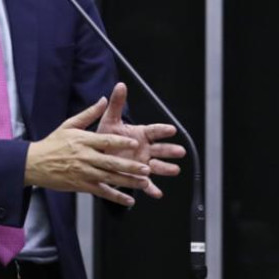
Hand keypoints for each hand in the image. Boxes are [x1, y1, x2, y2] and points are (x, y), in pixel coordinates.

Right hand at [24, 97, 152, 206]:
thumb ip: (89, 114)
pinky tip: (129, 200)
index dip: (121, 143)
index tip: (135, 144)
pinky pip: (102, 192)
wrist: (34, 163)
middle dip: (130, 167)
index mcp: (83, 141)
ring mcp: (84, 173)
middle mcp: (85, 157)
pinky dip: (116, 197)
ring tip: (144, 183)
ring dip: (128, 182)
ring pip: (110, 179)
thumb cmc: (52, 143)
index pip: (105, 142)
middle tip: (146, 169)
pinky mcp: (81, 186)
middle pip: (111, 163)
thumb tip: (104, 100)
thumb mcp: (69, 125)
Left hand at [97, 82, 185, 197]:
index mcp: (141, 134)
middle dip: (170, 150)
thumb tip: (120, 85)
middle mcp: (145, 149)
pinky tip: (157, 193)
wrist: (98, 155)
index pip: (154, 130)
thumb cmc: (106, 137)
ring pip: (157, 166)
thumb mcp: (110, 120)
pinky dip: (152, 189)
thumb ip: (117, 103)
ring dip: (166, 168)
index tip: (171, 129)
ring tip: (174, 169)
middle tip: (180, 151)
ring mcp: (143, 163)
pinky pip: (146, 184)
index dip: (162, 130)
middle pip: (161, 149)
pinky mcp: (137, 176)